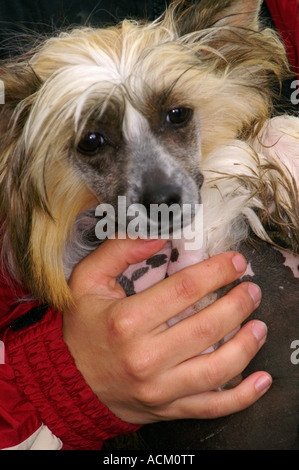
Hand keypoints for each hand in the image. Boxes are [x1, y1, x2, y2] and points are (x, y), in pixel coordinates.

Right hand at [63, 237, 270, 423]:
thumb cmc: (82, 327)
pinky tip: (261, 380)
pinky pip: (213, 407)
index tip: (235, 262)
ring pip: (218, 368)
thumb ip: (119, 250)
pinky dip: (243, 396)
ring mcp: (159, 388)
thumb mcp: (87, 280)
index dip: (217, 271)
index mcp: (125, 321)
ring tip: (259, 325)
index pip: (185, 289)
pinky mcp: (168, 408)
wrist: (69, 380)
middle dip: (239, 303)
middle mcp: (145, 358)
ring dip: (247, 344)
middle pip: (208, 326)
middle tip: (251, 290)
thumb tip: (159, 234)